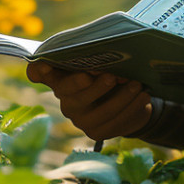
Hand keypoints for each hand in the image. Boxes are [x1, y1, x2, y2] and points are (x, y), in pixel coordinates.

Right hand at [26, 61, 152, 140]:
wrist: (126, 99)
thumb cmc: (109, 72)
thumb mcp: (101, 61)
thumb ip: (95, 57)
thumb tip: (106, 50)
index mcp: (60, 79)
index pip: (41, 74)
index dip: (40, 71)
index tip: (43, 66)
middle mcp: (65, 101)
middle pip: (76, 96)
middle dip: (96, 87)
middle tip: (112, 76)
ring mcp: (79, 120)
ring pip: (101, 112)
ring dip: (122, 97)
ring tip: (138, 84)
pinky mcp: (96, 133)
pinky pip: (115, 123)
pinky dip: (132, 108)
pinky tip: (144, 96)